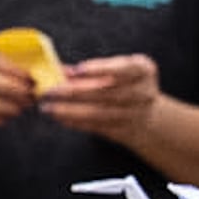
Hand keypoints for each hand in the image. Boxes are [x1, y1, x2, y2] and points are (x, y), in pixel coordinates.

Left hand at [40, 53, 162, 142]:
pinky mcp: (122, 130)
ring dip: (69, 110)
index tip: (77, 69)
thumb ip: (94, 68)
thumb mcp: (120, 68)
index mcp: (143, 70)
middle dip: (74, 91)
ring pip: (97, 113)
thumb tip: (60, 70)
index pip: (123, 68)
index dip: (100, 68)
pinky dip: (75, 122)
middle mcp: (141, 93)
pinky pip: (95, 127)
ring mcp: (133, 114)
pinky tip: (59, 117)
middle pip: (105, 92)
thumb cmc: (128, 84)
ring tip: (49, 107)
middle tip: (51, 90)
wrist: (149, 116)